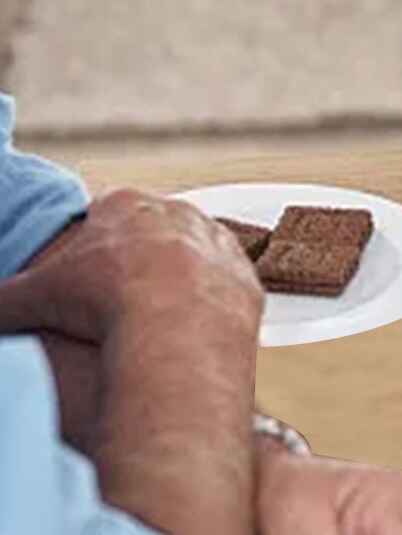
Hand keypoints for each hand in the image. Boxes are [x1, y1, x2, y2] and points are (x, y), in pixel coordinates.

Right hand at [0, 188, 260, 343]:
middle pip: (152, 232)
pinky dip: (209, 305)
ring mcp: (217, 242)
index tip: (85, 276)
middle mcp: (178, 213)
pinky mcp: (244, 276)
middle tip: (118, 300)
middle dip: (136, 260)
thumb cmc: (102, 300)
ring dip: (179, 281)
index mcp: (124, 205)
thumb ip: (5, 300)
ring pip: (194, 256)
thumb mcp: (34, 297)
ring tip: (155, 319)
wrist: (176, 325)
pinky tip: (190, 329)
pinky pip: (224, 288)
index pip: (104, 215)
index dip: (91, 246)